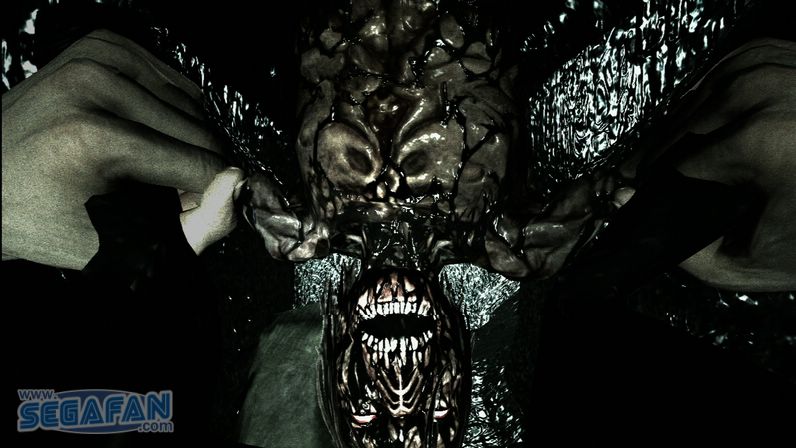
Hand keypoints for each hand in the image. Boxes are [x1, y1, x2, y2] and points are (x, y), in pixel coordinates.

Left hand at [2, 29, 238, 268]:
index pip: (199, 164)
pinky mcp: (100, 45)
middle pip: (200, 132)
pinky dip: (173, 108)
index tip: (178, 211)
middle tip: (159, 191)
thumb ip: (198, 228)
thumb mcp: (124, 247)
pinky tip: (148, 129)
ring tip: (147, 163)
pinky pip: (173, 79)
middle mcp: (92, 85)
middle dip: (193, 169)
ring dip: (184, 140)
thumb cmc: (47, 219)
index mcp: (94, 137)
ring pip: (192, 106)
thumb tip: (237, 183)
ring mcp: (94, 59)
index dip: (202, 197)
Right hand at [619, 38, 795, 290]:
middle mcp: (770, 94)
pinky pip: (733, 61)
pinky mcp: (790, 58)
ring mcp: (782, 69)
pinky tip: (707, 109)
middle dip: (661, 151)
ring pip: (704, 88)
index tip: (639, 190)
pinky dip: (713, 83)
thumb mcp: (753, 265)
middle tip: (648, 170)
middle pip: (684, 122)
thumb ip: (690, 257)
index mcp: (760, 142)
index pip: (677, 160)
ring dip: (683, 117)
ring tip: (674, 144)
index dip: (651, 179)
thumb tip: (635, 211)